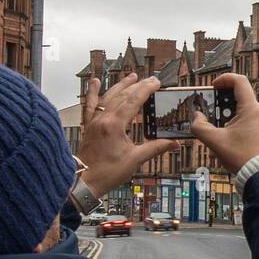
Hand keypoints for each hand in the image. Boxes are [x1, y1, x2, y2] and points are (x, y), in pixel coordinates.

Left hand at [77, 74, 176, 196]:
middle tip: (151, 79)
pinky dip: (93, 92)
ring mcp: (94, 121)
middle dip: (138, 85)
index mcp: (115, 125)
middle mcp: (103, 119)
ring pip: (108, 96)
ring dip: (121, 85)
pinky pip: (90, 104)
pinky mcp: (89, 126)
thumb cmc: (107, 172)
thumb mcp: (135, 160)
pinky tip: (94, 81)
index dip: (146, 89)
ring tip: (131, 76)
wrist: (84, 182)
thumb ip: (155, 148)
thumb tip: (174, 143)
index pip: (133, 101)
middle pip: (123, 96)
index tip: (156, 82)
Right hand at [190, 72, 258, 172]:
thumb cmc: (242, 157)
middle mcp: (258, 111)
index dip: (224, 79)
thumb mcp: (215, 141)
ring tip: (212, 126)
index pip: (239, 81)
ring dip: (223, 114)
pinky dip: (230, 122)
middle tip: (208, 107)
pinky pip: (242, 119)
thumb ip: (200, 127)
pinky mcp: (258, 130)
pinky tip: (220, 136)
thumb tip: (195, 117)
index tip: (212, 86)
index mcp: (251, 108)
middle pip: (237, 95)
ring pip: (238, 108)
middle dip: (219, 100)